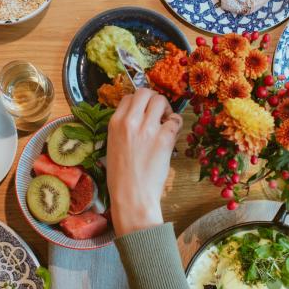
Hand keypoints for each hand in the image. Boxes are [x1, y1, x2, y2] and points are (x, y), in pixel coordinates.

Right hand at [107, 88, 182, 235]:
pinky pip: (175, 120)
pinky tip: (173, 133)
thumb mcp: (113, 146)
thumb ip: (123, 128)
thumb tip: (137, 118)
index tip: (145, 111)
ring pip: (161, 101)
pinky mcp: (164, 139)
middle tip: (159, 112)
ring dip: (166, 109)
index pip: (129, 97)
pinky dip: (176, 123)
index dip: (139, 102)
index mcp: (115, 123)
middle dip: (154, 99)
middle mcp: (130, 122)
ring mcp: (148, 129)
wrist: (131, 196)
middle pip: (145, 93)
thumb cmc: (120, 176)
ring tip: (166, 121)